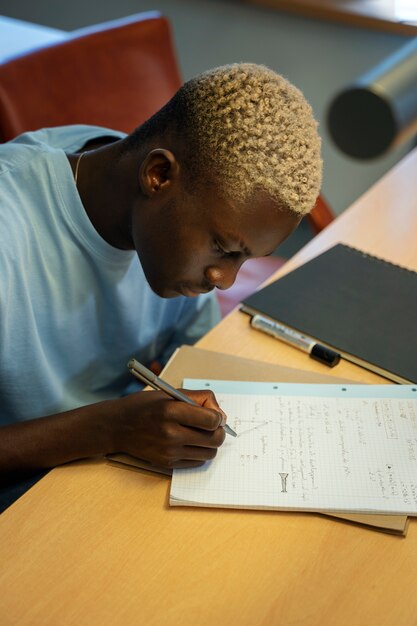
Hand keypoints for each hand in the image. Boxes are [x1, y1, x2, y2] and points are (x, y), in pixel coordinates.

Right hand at [111, 389, 225, 468]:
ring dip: (210, 444)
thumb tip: (221, 416)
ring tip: (200, 434)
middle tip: (212, 426)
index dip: (218, 417)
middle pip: (214, 439)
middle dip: (218, 432)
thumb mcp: (170, 393)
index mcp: (171, 410)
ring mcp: (168, 450)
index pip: (212, 420)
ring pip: (209, 453)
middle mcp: (170, 433)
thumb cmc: (145, 406)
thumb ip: (199, 399)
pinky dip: (199, 453)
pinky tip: (189, 443)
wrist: (117, 426)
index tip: (214, 415)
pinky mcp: (166, 463)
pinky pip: (197, 462)